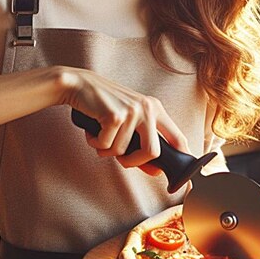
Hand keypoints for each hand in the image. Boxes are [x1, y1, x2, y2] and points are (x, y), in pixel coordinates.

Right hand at [59, 67, 189, 174]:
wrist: (80, 84)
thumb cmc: (104, 105)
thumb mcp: (130, 120)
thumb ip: (142, 143)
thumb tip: (155, 171)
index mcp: (156, 109)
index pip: (178, 137)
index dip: (180, 157)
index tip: (178, 174)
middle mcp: (148, 108)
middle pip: (152, 152)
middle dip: (135, 162)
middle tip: (123, 159)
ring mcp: (132, 111)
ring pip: (122, 152)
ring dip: (106, 150)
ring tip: (101, 134)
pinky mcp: (115, 116)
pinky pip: (105, 146)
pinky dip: (95, 142)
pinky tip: (93, 129)